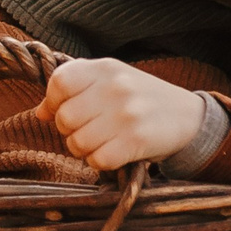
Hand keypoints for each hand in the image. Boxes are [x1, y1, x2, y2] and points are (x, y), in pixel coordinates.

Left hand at [38, 60, 209, 169]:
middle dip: (71, 131)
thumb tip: (41, 113)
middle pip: (64, 118)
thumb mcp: (110, 82)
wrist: (189, 117)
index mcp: (105, 68)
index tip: (65, 110)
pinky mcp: (136, 141)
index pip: (59, 82)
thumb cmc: (141, 99)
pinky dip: (101, 162)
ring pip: (77, 143)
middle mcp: (115, 88)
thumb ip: (75, 90)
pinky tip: (115, 152)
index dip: (54, 102)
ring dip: (85, 149)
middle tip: (90, 129)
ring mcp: (126, 114)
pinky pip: (97, 160)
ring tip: (103, 141)